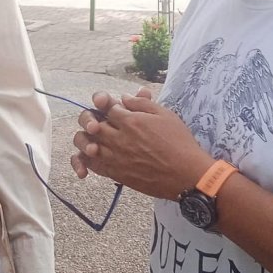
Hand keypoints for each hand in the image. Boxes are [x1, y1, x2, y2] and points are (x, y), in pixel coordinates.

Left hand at [70, 90, 213, 199]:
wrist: (186, 175)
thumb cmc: (179, 142)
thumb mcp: (164, 115)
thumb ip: (141, 104)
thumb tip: (124, 97)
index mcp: (130, 121)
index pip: (107, 108)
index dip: (106, 104)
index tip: (110, 106)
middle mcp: (118, 139)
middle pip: (92, 124)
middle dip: (91, 119)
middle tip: (98, 120)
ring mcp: (115, 158)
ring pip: (87, 145)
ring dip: (86, 139)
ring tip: (92, 137)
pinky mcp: (117, 174)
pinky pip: (93, 165)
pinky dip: (86, 161)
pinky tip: (90, 156)